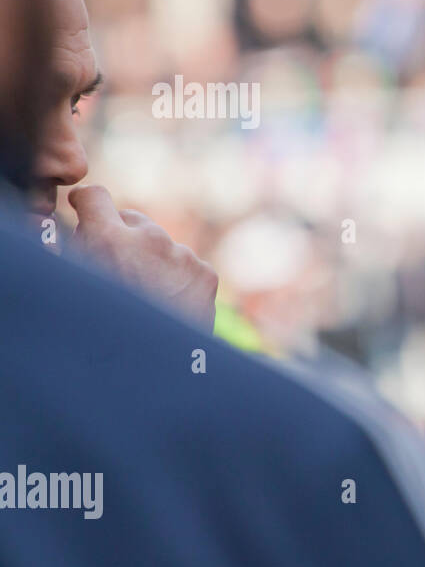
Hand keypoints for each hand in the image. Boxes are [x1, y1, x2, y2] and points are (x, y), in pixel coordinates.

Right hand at [69, 185, 217, 330]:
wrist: (155, 370)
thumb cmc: (105, 330)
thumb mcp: (79, 285)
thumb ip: (76, 253)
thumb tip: (76, 231)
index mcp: (108, 240)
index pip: (96, 196)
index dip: (88, 204)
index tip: (84, 208)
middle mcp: (150, 240)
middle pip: (133, 220)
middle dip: (124, 237)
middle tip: (117, 267)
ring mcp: (183, 256)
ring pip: (162, 246)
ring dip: (153, 261)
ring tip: (145, 297)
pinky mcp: (207, 274)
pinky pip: (187, 265)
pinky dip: (178, 279)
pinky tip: (167, 305)